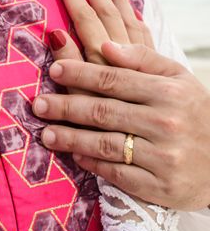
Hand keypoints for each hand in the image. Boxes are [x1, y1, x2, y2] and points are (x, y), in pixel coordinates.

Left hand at [33, 0, 209, 210]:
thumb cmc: (192, 111)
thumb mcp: (176, 78)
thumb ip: (142, 58)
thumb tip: (106, 44)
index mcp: (168, 91)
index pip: (113, 79)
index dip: (79, 73)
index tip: (53, 70)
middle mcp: (166, 123)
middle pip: (103, 111)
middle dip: (65, 107)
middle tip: (38, 105)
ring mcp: (163, 157)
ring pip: (105, 143)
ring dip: (70, 138)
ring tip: (46, 133)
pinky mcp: (159, 186)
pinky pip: (117, 173)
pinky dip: (93, 164)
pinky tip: (74, 156)